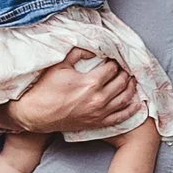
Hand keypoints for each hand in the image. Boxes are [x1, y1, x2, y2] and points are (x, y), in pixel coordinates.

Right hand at [2, 53, 142, 137]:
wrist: (35, 115)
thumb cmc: (44, 90)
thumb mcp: (59, 65)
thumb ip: (78, 53)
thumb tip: (92, 49)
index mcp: (90, 82)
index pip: (112, 69)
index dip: (115, 61)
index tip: (114, 58)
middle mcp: (98, 99)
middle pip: (121, 82)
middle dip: (125, 73)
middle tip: (124, 67)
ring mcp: (99, 113)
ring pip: (124, 99)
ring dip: (131, 88)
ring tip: (132, 80)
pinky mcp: (97, 123)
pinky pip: (120, 117)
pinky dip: (131, 110)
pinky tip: (137, 104)